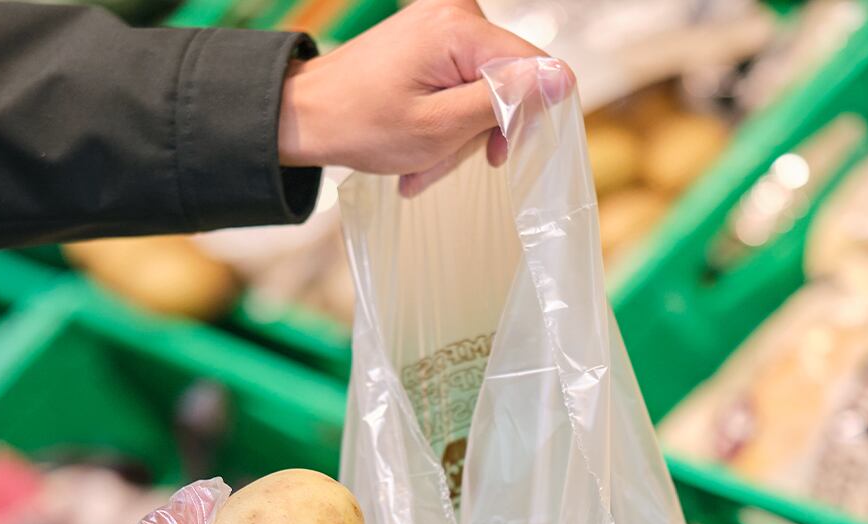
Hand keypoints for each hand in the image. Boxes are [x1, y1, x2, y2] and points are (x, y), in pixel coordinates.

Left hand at [277, 0, 567, 196]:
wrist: (305, 115)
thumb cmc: (360, 125)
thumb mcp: (439, 127)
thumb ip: (504, 102)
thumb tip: (562, 80)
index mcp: (459, 27)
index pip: (535, 70)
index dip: (527, 119)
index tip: (497, 155)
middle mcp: (456, 12)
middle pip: (510, 80)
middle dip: (481, 132)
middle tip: (439, 164)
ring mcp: (444, 21)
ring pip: (487, 89)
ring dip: (460, 135)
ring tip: (421, 163)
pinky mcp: (435, 36)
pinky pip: (464, 82)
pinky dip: (447, 120)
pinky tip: (421, 145)